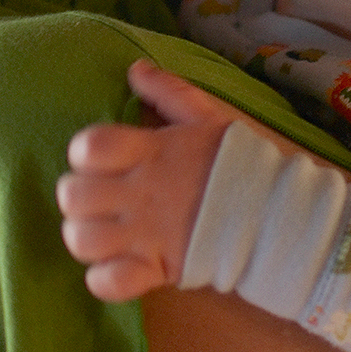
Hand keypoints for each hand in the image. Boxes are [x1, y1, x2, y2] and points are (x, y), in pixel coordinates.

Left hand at [58, 59, 240, 301]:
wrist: (276, 214)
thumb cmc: (237, 163)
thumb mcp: (206, 117)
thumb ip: (168, 91)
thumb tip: (135, 69)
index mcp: (152, 152)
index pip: (89, 146)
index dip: (83, 152)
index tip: (98, 159)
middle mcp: (142, 194)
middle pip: (74, 196)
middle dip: (77, 196)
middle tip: (97, 198)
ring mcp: (147, 235)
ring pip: (82, 240)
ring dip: (84, 236)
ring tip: (102, 232)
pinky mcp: (157, 270)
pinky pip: (108, 283)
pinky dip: (103, 279)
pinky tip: (116, 264)